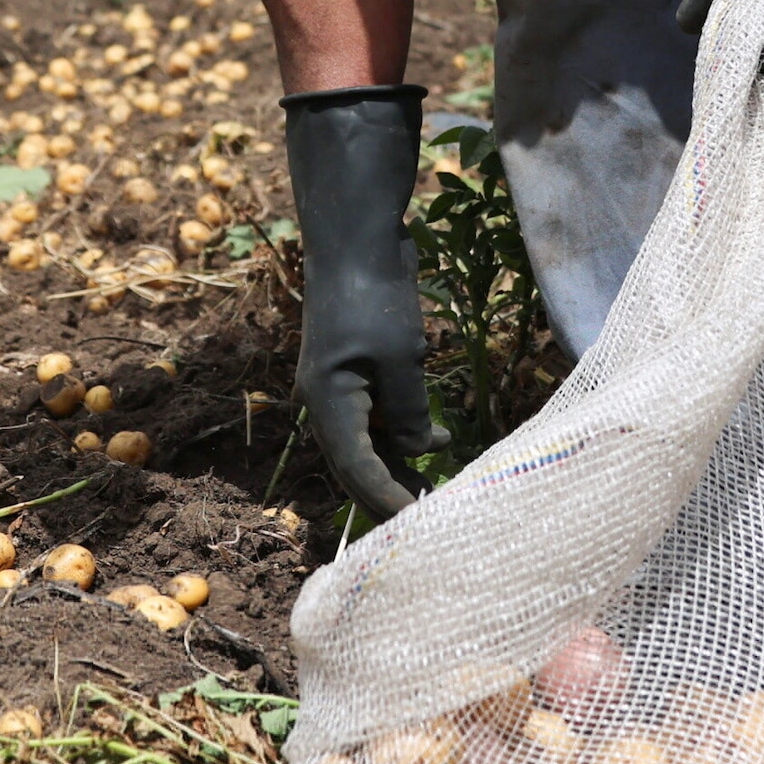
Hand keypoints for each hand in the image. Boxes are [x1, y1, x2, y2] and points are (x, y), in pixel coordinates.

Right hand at [281, 83, 436, 514]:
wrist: (354, 241)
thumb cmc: (375, 297)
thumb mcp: (403, 360)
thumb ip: (411, 412)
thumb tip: (423, 451)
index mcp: (329, 404)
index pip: (357, 471)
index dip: (388, 500)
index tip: (420, 523)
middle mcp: (326, 401)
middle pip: (355, 465)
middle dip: (389, 493)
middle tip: (430, 517)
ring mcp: (338, 385)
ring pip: (366, 442)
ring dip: (398, 465)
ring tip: (437, 488)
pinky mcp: (354, 369)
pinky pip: (374, 416)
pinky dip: (401, 433)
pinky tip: (437, 438)